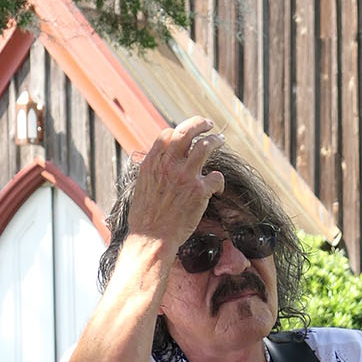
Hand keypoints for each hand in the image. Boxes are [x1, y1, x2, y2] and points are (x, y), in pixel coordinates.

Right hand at [127, 118, 225, 251]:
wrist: (151, 237)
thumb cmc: (145, 217)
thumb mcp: (141, 186)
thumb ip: (153, 170)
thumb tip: (159, 162)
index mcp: (152, 162)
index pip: (167, 134)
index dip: (178, 132)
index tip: (186, 134)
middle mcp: (169, 164)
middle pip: (187, 131)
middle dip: (200, 124)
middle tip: (209, 124)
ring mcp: (185, 175)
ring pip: (206, 145)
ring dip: (215, 140)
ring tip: (220, 140)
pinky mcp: (200, 190)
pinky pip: (216, 177)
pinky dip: (219, 182)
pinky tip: (217, 189)